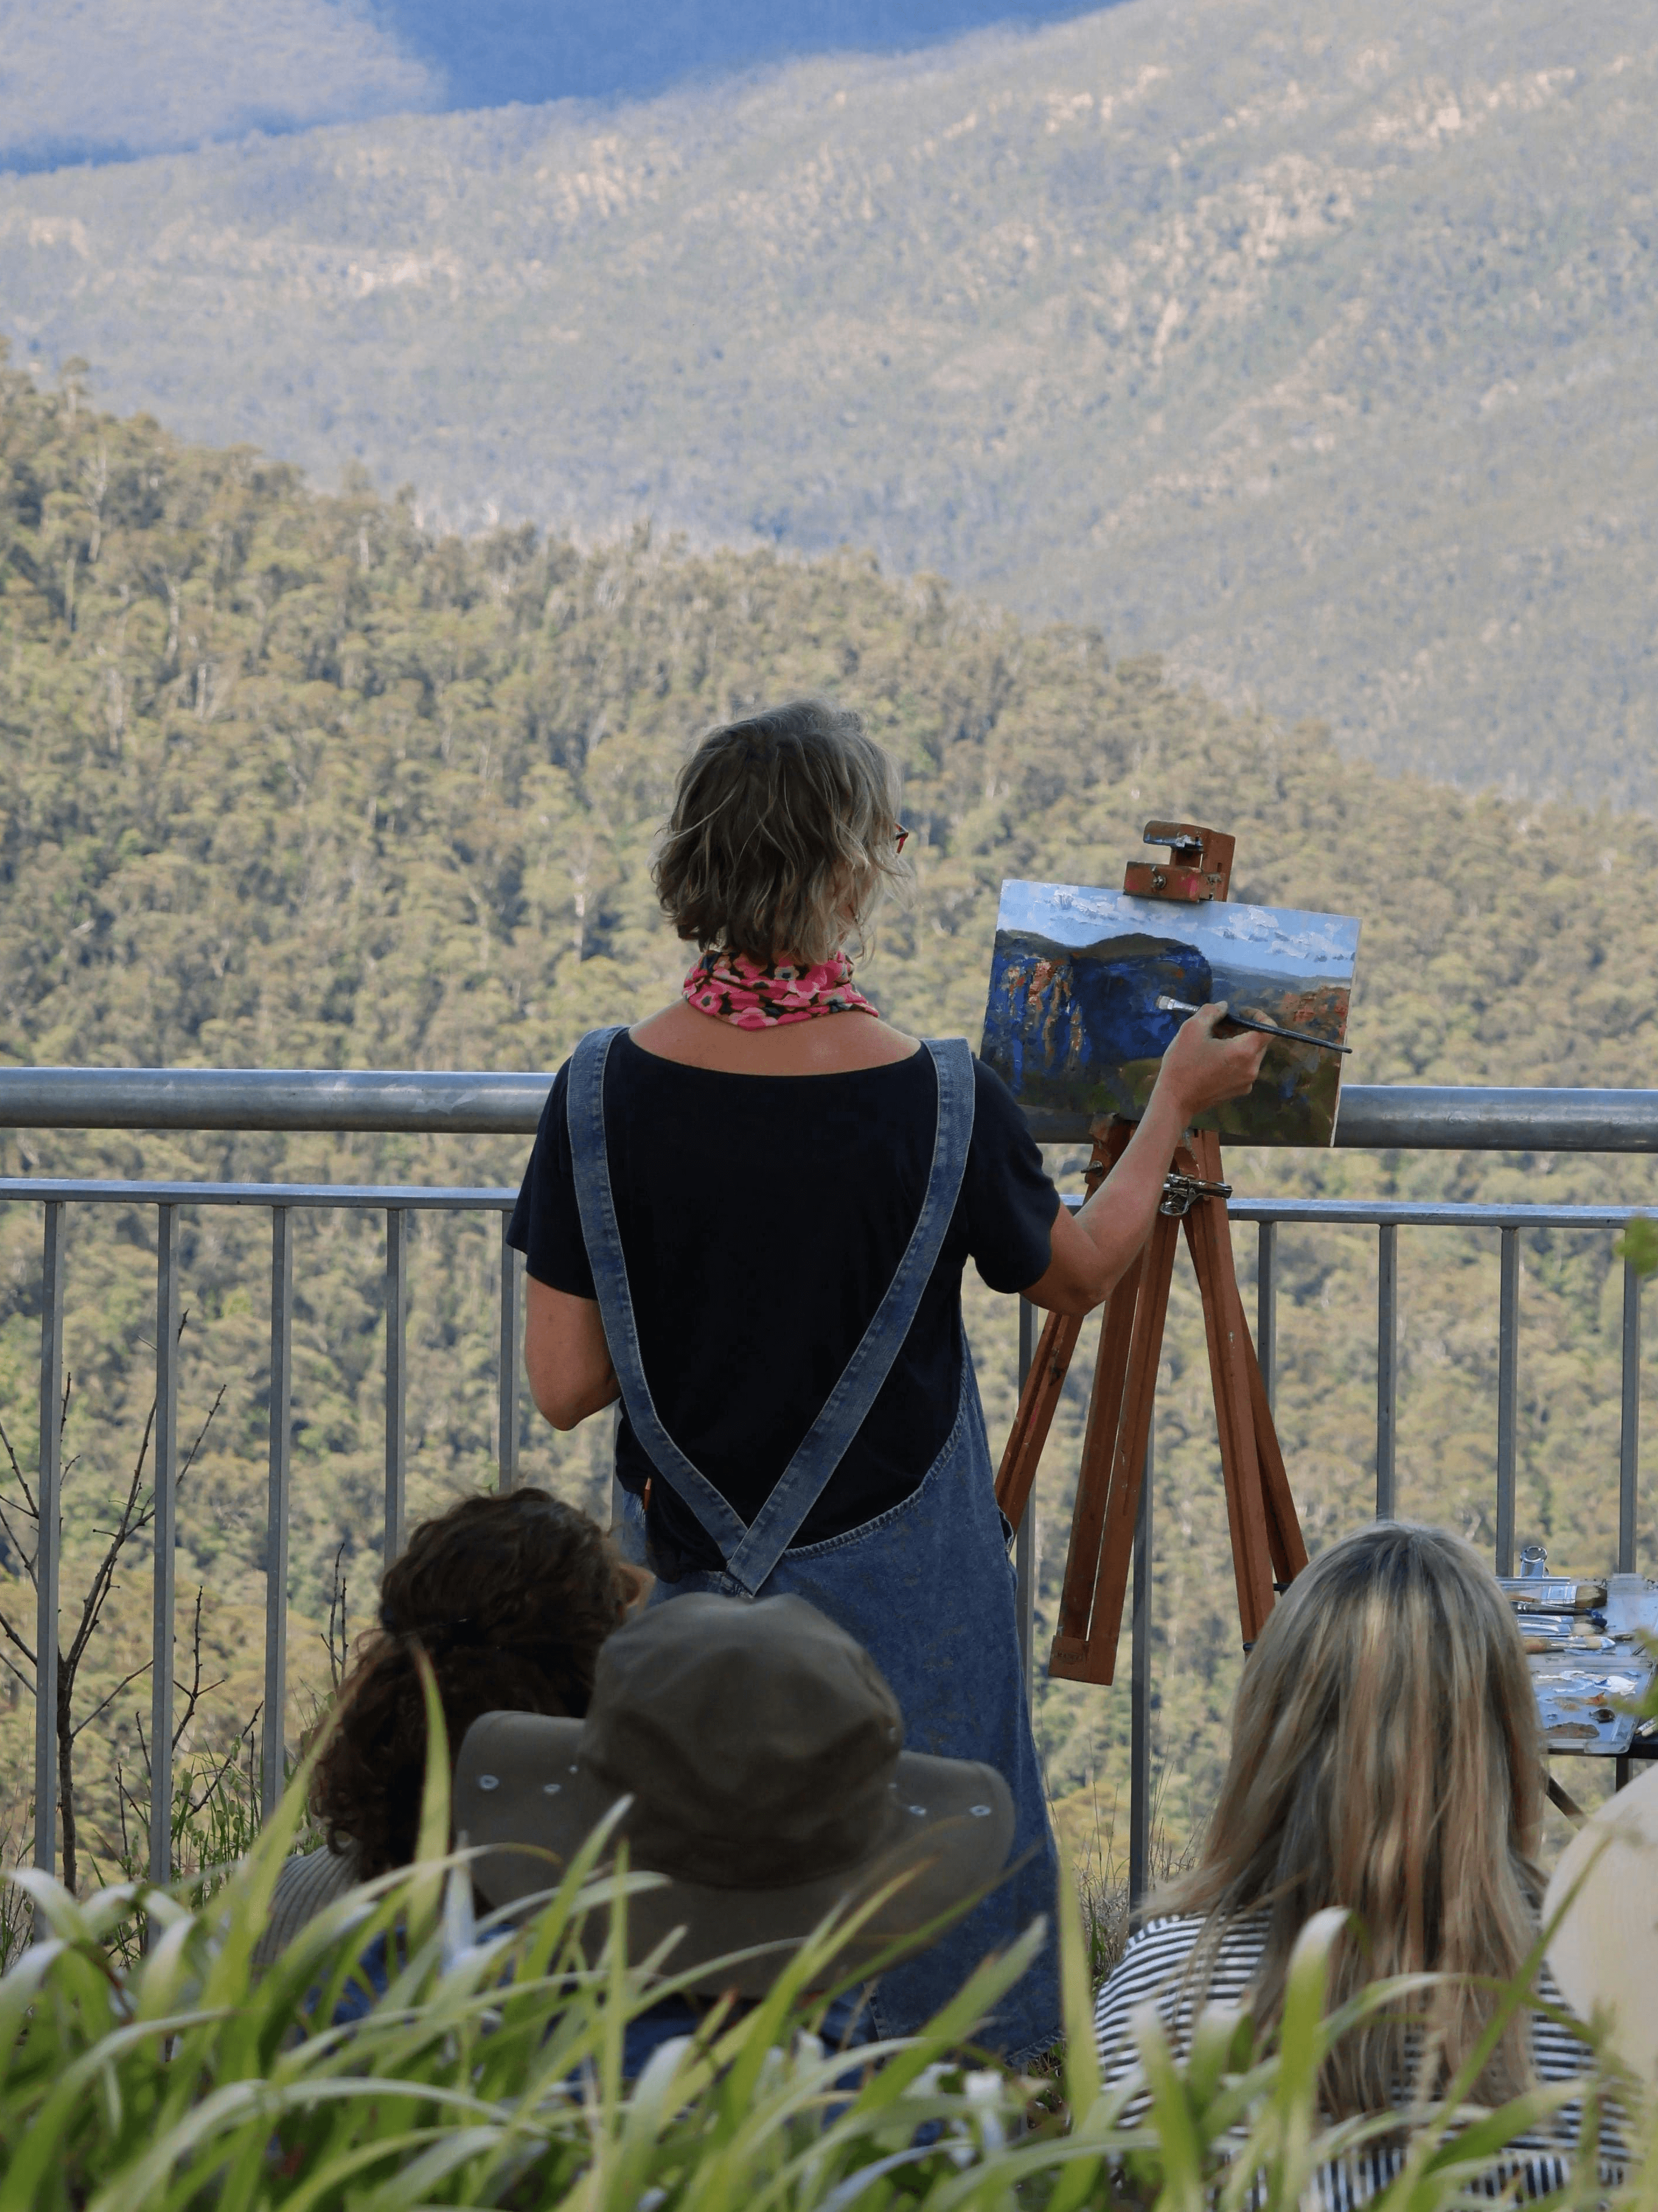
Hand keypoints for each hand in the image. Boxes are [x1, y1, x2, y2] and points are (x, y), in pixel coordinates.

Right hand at [1156, 1002, 1269, 1120]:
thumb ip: (1211, 1012)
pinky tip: (1213, 1060)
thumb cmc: (1183, 1064)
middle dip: (1243, 1029)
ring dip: (1237, 1043)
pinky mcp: (1239, 1091)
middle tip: (1220, 1026)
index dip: (1258, 1016)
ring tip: (1212, 1042)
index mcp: (1244, 1051)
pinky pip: (1244, 1068)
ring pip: (1251, 1055)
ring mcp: (1247, 1082)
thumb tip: (1224, 1007)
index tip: (1240, 1013)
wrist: (1175, 1101)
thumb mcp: (1191, 1029)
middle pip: (1259, 1041)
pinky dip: (1234, 1059)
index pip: (1269, 1029)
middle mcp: (1252, 1068)